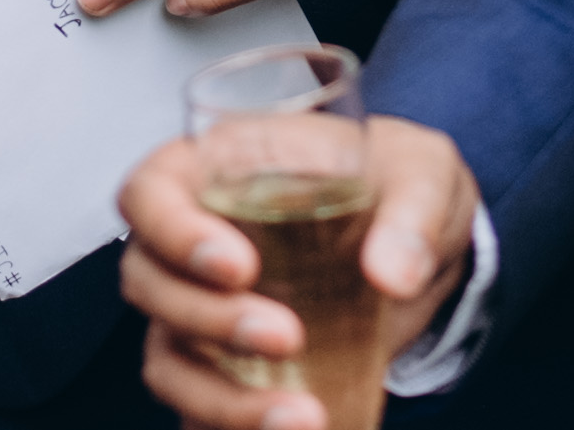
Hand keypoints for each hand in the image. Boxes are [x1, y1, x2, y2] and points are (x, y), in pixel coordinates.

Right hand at [125, 116, 474, 428]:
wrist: (419, 246)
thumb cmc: (401, 185)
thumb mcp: (424, 175)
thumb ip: (413, 213)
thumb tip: (393, 275)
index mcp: (220, 169)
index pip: (150, 192)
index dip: (173, 231)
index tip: (239, 267)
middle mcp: (193, 242)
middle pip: (149, 283)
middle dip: (209, 320)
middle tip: (287, 337)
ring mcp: (202, 311)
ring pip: (168, 359)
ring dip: (220, 398)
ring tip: (304, 418)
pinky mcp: (228, 370)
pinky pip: (202, 410)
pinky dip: (235, 429)